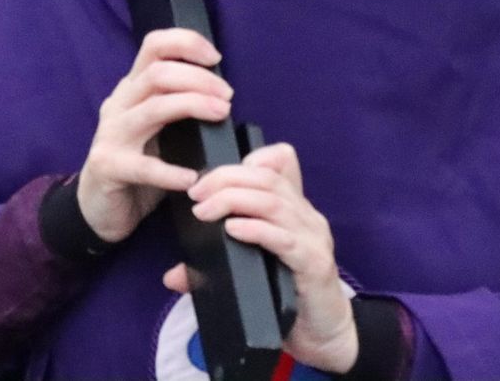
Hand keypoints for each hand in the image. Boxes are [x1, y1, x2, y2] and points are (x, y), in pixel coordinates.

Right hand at [76, 29, 230, 244]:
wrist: (99, 207)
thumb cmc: (140, 164)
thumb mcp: (158, 127)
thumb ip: (179, 105)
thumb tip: (223, 92)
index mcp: (133, 89)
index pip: (154, 46)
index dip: (186, 42)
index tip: (215, 58)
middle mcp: (120, 104)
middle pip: (158, 73)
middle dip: (199, 79)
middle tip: (227, 96)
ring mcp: (111, 134)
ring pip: (154, 108)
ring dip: (193, 106)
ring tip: (221, 115)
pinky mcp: (108, 166)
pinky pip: (144, 166)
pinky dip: (171, 172)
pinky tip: (192, 178)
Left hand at [166, 144, 356, 374]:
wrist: (325, 337)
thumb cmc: (289, 298)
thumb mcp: (252, 272)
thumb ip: (216, 266)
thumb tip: (173, 276)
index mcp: (295, 209)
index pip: (278, 162)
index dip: (242, 162)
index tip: (207, 179)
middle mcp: (307, 216)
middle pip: (266, 178)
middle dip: (225, 178)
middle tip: (195, 194)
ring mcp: (313, 238)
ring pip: (274, 202)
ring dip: (233, 200)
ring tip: (204, 211)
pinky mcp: (314, 264)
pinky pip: (285, 239)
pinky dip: (256, 229)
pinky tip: (232, 229)